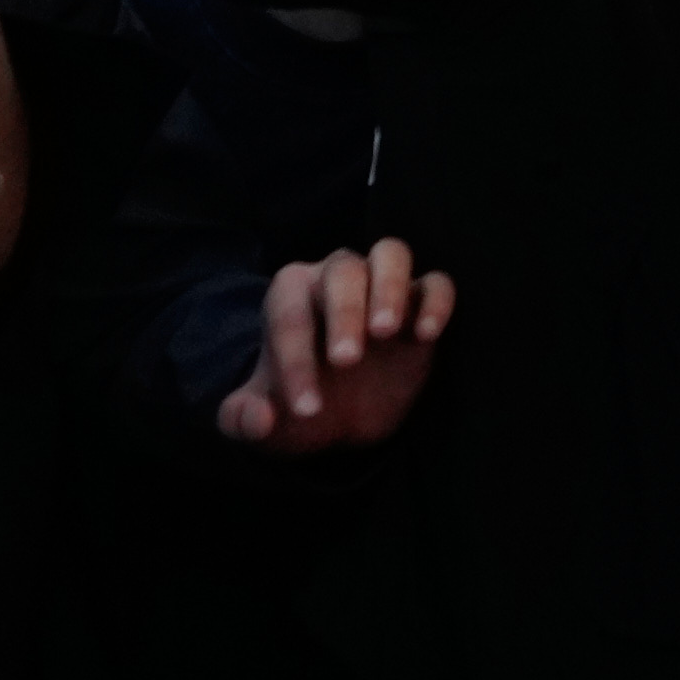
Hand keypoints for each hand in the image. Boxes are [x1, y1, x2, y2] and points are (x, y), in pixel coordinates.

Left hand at [216, 243, 457, 450]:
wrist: (340, 414)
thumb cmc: (298, 406)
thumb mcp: (263, 424)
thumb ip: (243, 420)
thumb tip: (259, 418)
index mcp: (290, 297)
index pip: (290, 314)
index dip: (296, 361)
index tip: (307, 409)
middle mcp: (336, 280)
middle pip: (342, 270)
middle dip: (343, 311)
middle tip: (346, 361)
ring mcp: (382, 288)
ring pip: (390, 254)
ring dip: (389, 287)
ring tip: (385, 332)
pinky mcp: (420, 305)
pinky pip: (436, 283)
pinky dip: (435, 301)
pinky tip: (426, 334)